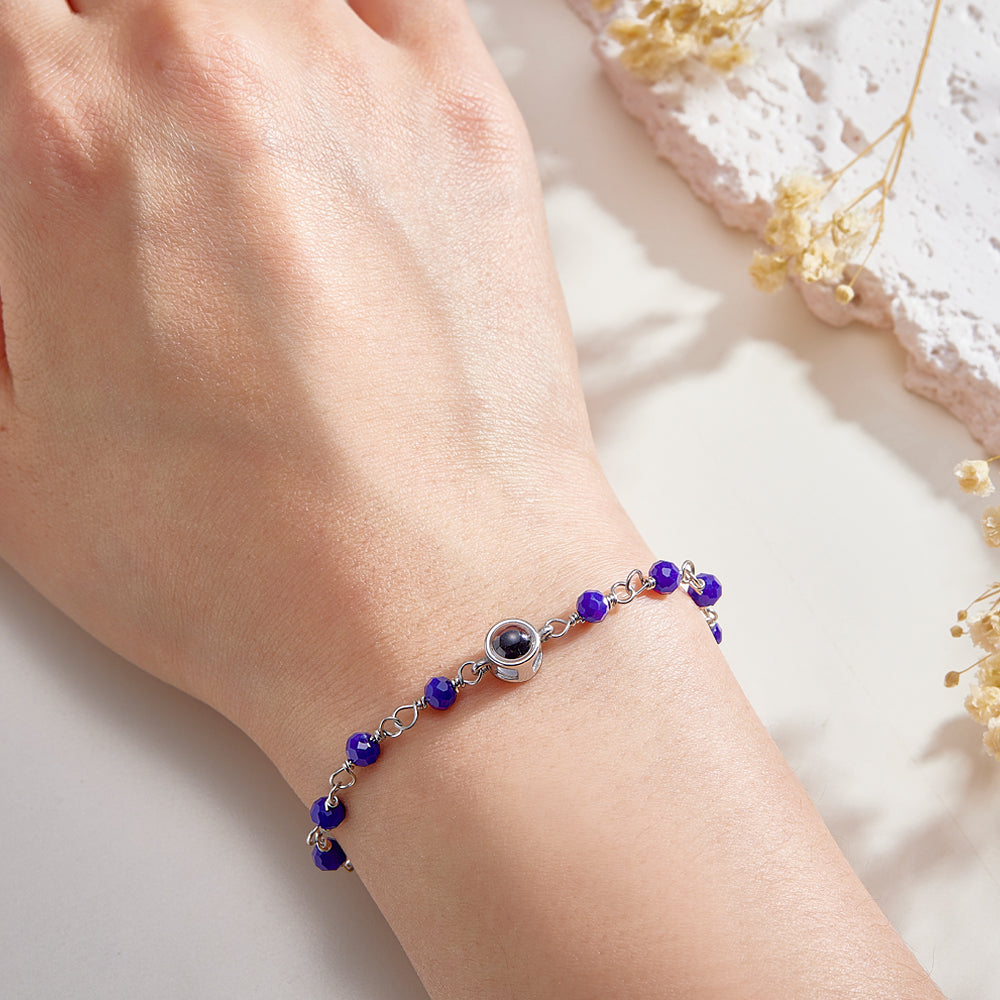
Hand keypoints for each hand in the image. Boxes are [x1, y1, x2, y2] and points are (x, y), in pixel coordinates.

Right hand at [0, 0, 643, 752]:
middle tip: (152, 159)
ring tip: (240, 141)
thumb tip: (20, 186)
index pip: (15, 18)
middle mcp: (202, 60)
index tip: (60, 127)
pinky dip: (350, 22)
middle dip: (117, 53)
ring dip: (228, 40)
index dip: (37, 79)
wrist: (431, 600)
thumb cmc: (231, 560)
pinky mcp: (470, 114)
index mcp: (55, 129)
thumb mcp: (11, 441)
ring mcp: (353, 72)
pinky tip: (336, 97)